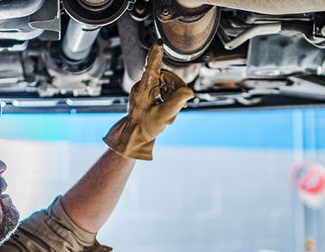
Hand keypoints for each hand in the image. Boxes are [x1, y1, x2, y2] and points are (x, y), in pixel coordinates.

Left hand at [103, 40, 194, 159]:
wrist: (135, 135)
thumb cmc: (145, 126)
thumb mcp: (163, 116)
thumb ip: (176, 103)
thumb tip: (189, 92)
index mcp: (144, 88)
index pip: (152, 67)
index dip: (156, 54)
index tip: (159, 43)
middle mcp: (143, 85)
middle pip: (166, 76)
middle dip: (176, 89)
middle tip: (180, 104)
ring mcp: (145, 88)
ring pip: (166, 83)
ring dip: (173, 95)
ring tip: (171, 111)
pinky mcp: (147, 92)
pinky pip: (163, 88)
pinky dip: (169, 97)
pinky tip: (169, 108)